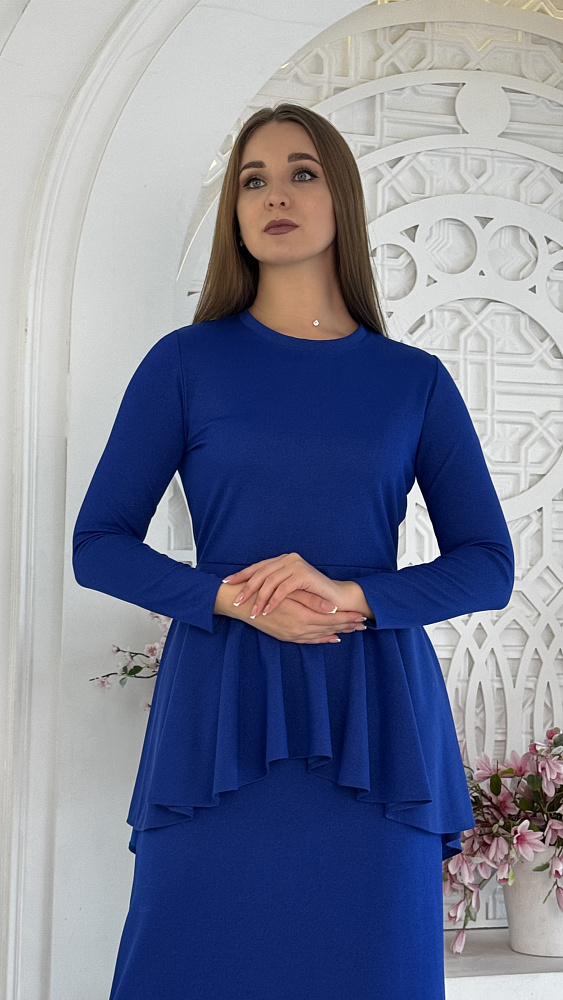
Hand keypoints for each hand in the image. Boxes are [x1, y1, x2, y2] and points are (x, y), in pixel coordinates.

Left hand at [223, 552, 347, 619]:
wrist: (335, 598)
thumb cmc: (311, 595)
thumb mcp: (288, 589)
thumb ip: (272, 586)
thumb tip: (248, 590)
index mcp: (282, 560)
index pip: (257, 567)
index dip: (241, 575)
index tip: (227, 583)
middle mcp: (287, 558)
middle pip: (261, 573)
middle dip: (247, 589)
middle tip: (237, 602)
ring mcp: (296, 564)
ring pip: (270, 581)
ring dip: (260, 598)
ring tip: (253, 612)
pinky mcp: (303, 574)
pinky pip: (283, 588)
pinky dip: (273, 601)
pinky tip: (267, 611)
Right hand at [247, 593, 367, 643]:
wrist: (239, 604)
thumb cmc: (262, 593)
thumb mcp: (289, 593)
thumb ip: (311, 601)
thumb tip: (332, 609)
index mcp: (301, 618)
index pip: (331, 620)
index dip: (347, 619)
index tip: (362, 617)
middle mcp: (298, 630)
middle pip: (329, 629)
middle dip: (347, 627)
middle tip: (363, 625)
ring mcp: (292, 635)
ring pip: (320, 636)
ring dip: (337, 633)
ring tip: (352, 631)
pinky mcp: (286, 637)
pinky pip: (309, 641)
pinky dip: (322, 640)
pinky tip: (331, 638)